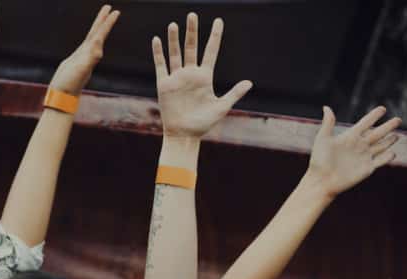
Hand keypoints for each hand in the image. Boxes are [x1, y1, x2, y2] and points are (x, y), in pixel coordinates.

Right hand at [49, 5, 120, 95]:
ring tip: (102, 16)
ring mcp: (83, 58)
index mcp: (91, 55)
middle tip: (110, 8)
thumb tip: (98, 48)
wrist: (62, 98)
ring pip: (92, 38)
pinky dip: (89, 38)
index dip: (107, 23)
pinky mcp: (76, 61)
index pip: (100, 35)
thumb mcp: (80, 70)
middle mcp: (89, 55)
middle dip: (104, 21)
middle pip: (98, 34)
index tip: (115, 11)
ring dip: (97, 27)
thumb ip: (90, 59)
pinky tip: (91, 37)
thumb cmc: (69, 85)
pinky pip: (85, 46)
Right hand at [152, 14, 251, 138]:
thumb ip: (234, 93)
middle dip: (192, 32)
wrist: (184, 135)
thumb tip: (249, 82)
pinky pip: (161, 66)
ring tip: (174, 24)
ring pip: (175, 54)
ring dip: (174, 39)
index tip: (218, 20)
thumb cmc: (203, 123)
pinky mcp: (164, 85)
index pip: (211, 51)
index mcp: (205, 77)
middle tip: (192, 15)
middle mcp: (190, 74)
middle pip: (191, 48)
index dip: (215, 36)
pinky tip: (157, 40)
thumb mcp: (222, 107)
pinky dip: (158, 53)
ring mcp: (177, 78)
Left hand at [305, 106, 400, 197]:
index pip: (365, 123)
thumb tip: (326, 107)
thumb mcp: (323, 139)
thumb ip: (328, 123)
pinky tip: (392, 153)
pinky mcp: (367, 168)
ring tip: (397, 135)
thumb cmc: (319, 161)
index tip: (382, 109)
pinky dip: (387, 157)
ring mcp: (364, 157)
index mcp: (350, 137)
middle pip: (377, 133)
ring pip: (381, 146)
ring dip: (389, 141)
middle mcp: (359, 146)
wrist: (321, 181)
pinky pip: (380, 161)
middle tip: (398, 119)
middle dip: (388, 126)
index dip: (374, 116)